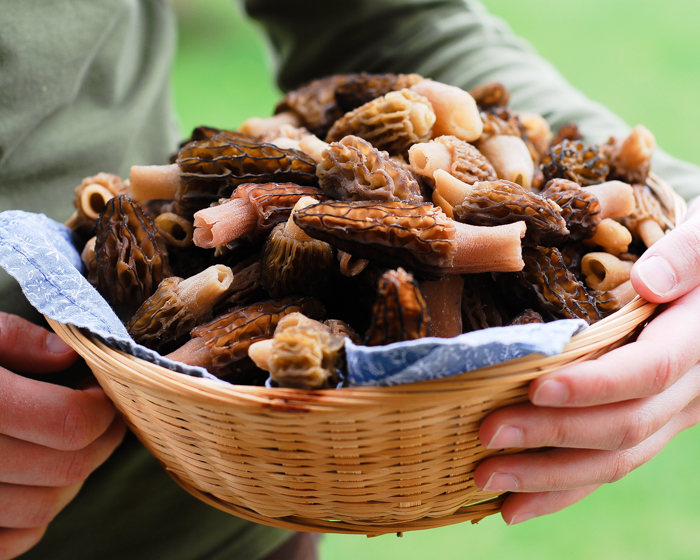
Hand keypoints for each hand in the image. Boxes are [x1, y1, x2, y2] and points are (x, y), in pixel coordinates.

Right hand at [0, 313, 125, 558]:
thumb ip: (13, 340)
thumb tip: (70, 355)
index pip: (69, 423)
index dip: (103, 408)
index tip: (103, 389)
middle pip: (66, 471)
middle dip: (100, 441)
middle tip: (102, 416)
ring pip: (43, 511)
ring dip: (71, 479)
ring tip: (67, 445)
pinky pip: (9, 542)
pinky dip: (32, 518)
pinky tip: (28, 481)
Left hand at [474, 197, 699, 524]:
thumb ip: (685, 257)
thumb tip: (651, 283)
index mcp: (696, 340)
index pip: (648, 371)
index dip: (593, 385)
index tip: (535, 387)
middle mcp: (690, 389)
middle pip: (624, 426)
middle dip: (554, 436)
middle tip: (488, 436)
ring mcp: (671, 416)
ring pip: (618, 461)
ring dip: (550, 479)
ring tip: (489, 482)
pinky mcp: (649, 427)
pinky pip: (611, 466)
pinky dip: (564, 489)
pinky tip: (518, 503)